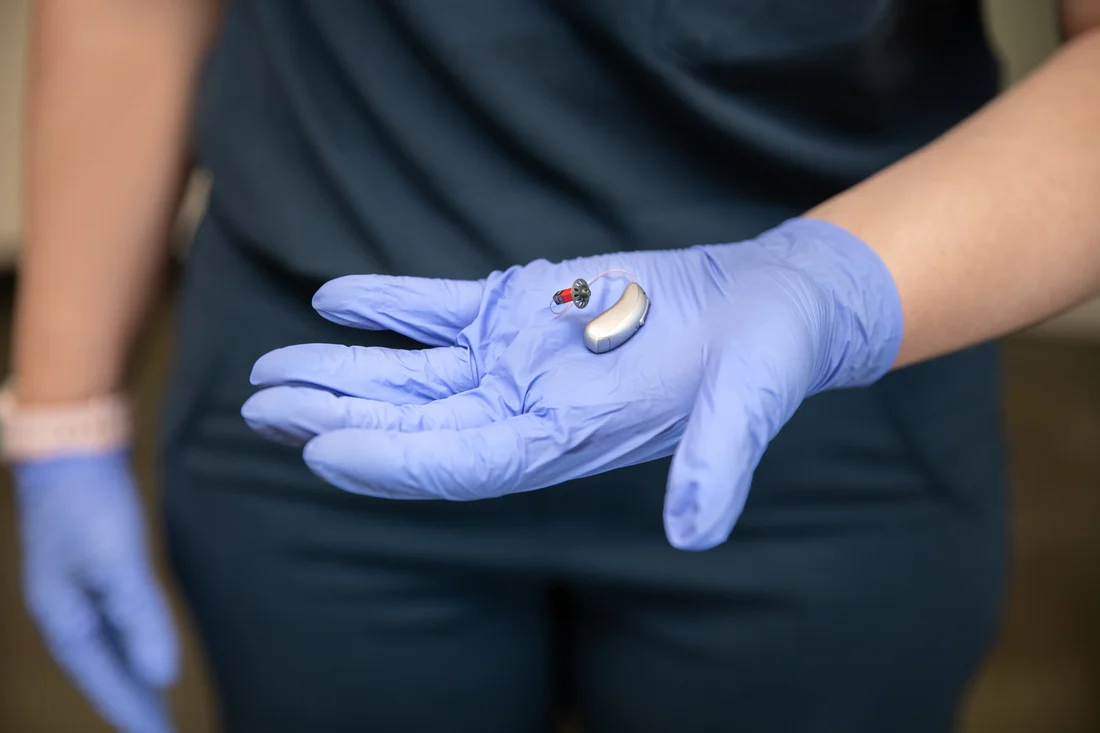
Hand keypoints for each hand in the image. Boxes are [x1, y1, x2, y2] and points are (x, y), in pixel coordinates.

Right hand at [15, 451, 178, 731]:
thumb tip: (161, 674)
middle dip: (131, 703)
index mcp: (65, 618)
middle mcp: (66, 612)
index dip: (132, 711)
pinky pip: (111, 624)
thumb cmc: (88, 505)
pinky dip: (130, 644)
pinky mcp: (91, 571)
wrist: (70, 449)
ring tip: (157, 705)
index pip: (104, 679)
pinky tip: (144, 651)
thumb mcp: (116, 560)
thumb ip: (140, 617)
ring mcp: (75, 592)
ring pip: (106, 650)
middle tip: (164, 732)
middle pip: (103, 671)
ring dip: (131, 677)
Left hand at [242, 217, 902, 549]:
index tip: (319, 450)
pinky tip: (332, 299)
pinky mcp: (522, 310)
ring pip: (414, 371)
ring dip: (343, 370)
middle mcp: (531, 408)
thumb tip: (693, 533)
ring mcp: (518, 360)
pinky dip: (387, 304)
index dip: (394, 461)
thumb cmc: (765, 360)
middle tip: (262, 409)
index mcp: (571, 441)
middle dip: (338, 418)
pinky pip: (439, 308)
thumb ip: (717, 464)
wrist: (770, 306)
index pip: (466, 463)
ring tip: (270, 372)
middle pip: (418, 422)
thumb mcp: (748, 405)